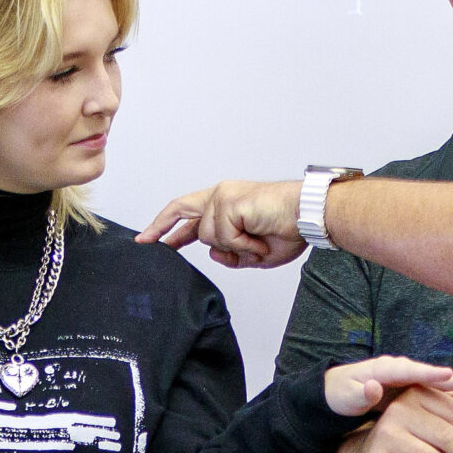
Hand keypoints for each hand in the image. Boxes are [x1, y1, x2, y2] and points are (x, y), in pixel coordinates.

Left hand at [138, 180, 306, 268]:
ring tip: (258, 242)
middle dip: (160, 226)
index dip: (171, 228)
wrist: (308, 215)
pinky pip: (224, 237)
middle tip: (144, 241)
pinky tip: (258, 238)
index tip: (154, 239)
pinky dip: (242, 245)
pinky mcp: (228, 202)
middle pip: (180, 209)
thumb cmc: (289, 228)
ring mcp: (223, 197)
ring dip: (235, 247)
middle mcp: (221, 195)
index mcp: (227, 203)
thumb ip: (232, 257)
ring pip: (208, 236)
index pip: (190, 214)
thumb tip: (212, 255)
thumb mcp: (255, 254)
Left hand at [320, 356, 452, 419]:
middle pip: (433, 374)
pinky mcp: (414, 388)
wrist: (340, 392)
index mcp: (386, 370)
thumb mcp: (347, 397)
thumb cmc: (342, 396)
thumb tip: (373, 386)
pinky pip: (438, 392)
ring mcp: (410, 378)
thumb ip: (361, 393)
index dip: (430, 373)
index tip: (448, 374)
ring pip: (440, 382)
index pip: (411, 371)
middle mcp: (403, 370)